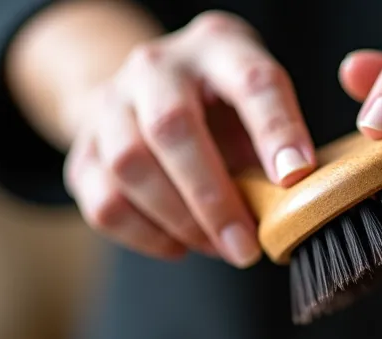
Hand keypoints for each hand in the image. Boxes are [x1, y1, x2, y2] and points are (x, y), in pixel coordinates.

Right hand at [61, 11, 315, 264]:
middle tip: (246, 247)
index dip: (276, 128)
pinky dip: (146, 236)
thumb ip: (278, 147)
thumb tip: (299, 207)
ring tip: (219, 247)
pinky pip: (105, 203)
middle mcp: (155, 66)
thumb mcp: (258, 109)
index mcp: (217, 48)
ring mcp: (109, 104)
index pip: (250, 80)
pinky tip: (180, 245)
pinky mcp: (82, 151)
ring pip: (129, 166)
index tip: (296, 175)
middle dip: (213, 198)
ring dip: (180, 221)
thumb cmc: (222, 111)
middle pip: (171, 127)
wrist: (144, 99)